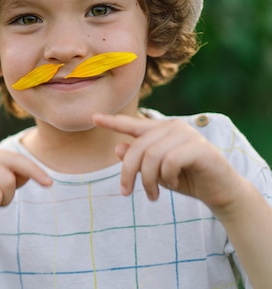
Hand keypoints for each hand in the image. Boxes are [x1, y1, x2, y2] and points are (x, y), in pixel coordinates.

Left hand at [93, 113, 244, 211]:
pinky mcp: (200, 148)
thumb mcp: (156, 172)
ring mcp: (187, 135)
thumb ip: (137, 159)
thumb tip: (117, 148)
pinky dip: (167, 177)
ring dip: (148, 180)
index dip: (112, 122)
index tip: (93, 117)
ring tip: (152, 195)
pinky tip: (173, 184)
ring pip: (151, 156)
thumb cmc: (186, 179)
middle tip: (126, 193)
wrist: (220, 191)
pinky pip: (170, 162)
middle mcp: (173, 127)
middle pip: (137, 148)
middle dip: (128, 173)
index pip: (132, 124)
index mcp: (160, 130)